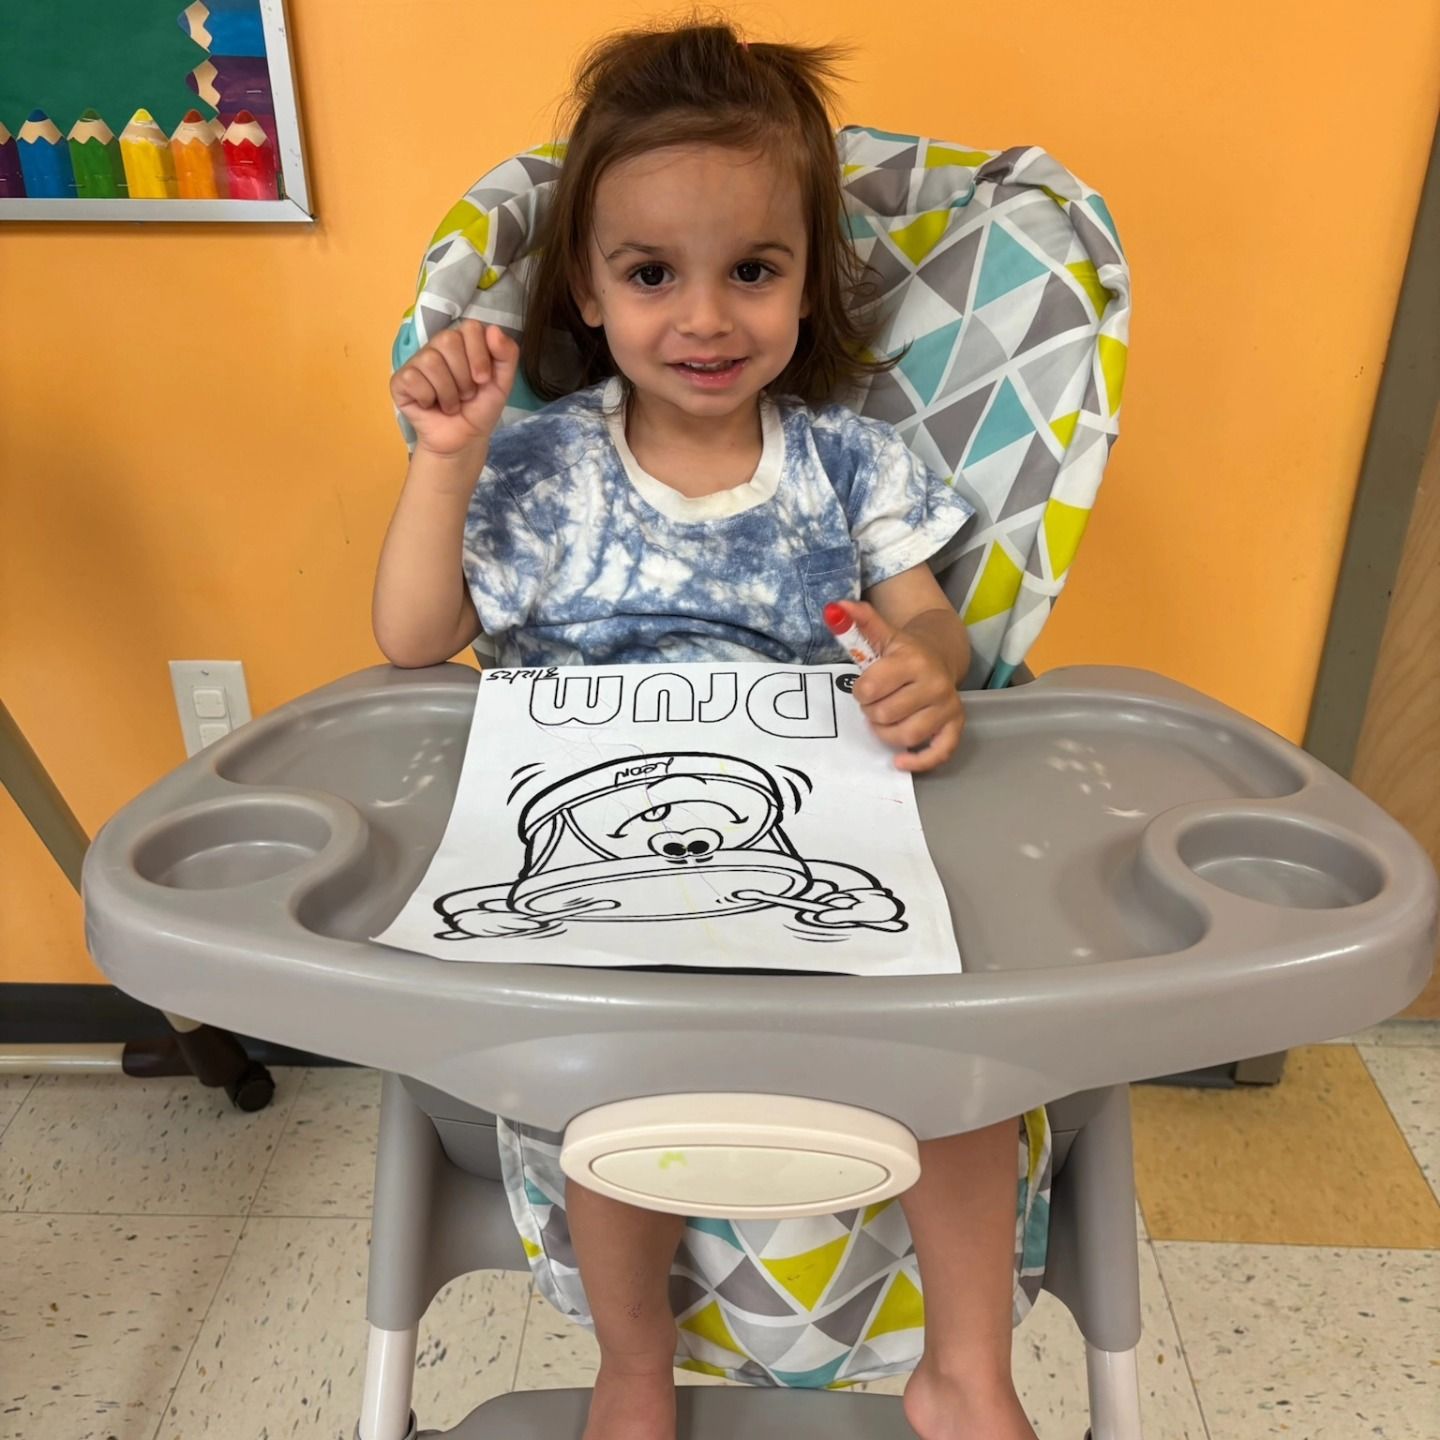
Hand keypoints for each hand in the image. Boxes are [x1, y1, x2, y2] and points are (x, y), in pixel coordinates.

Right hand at [391, 320, 519, 457]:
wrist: (464, 440)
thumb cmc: (480, 408)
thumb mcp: (503, 383)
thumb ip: (507, 354)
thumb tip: (494, 329)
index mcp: (462, 342)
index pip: (470, 327)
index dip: (479, 355)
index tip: (483, 380)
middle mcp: (437, 347)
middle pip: (448, 341)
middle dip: (463, 376)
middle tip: (466, 395)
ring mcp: (417, 362)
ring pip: (431, 362)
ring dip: (448, 392)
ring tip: (451, 404)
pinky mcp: (400, 381)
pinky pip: (412, 379)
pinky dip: (427, 398)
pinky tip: (430, 405)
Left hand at [835, 600, 965, 771]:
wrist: (940, 656)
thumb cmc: (903, 652)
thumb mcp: (882, 635)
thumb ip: (860, 622)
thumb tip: (835, 607)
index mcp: (913, 660)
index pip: (870, 688)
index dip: (860, 691)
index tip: (866, 687)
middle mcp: (935, 683)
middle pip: (884, 715)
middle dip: (872, 711)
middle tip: (877, 702)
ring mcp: (947, 706)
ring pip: (903, 736)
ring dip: (886, 733)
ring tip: (886, 720)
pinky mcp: (955, 726)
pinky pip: (937, 754)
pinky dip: (917, 761)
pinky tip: (900, 760)